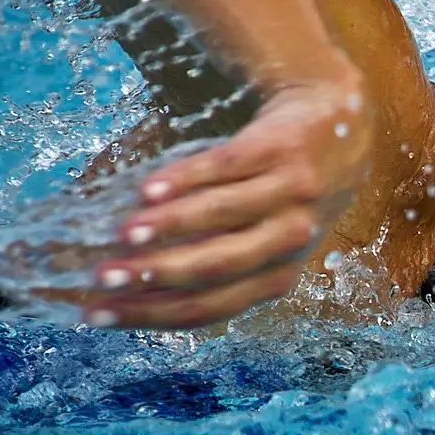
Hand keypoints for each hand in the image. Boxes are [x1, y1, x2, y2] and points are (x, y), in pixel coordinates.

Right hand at [81, 72, 369, 328]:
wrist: (337, 121)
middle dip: (155, 276)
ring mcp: (290, 194)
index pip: (208, 306)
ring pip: (223, 217)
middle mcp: (290, 240)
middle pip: (216, 267)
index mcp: (276, 275)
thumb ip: (205, 256)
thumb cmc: (281, 192)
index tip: (96, 313)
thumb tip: (119, 279)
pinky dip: (186, 179)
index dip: (151, 314)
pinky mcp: (282, 148)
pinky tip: (148, 189)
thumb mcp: (260, 235)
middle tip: (102, 276)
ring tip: (122, 233)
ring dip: (168, 227)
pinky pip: (228, 167)